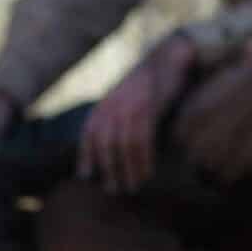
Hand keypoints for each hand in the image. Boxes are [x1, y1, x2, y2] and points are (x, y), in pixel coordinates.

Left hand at [78, 33, 197, 194]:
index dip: (85, 155)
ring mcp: (130, 106)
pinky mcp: (148, 108)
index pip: (89, 134)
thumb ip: (115, 117)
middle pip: (105, 143)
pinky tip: (147, 172)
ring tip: (132, 186)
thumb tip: (111, 146)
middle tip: (114, 189)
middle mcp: (113, 105)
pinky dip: (144, 160)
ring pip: (123, 145)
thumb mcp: (124, 98)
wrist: (166, 60)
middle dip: (108, 169)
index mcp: (105, 104)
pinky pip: (142, 139)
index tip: (85, 176)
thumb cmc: (148, 84)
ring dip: (127, 169)